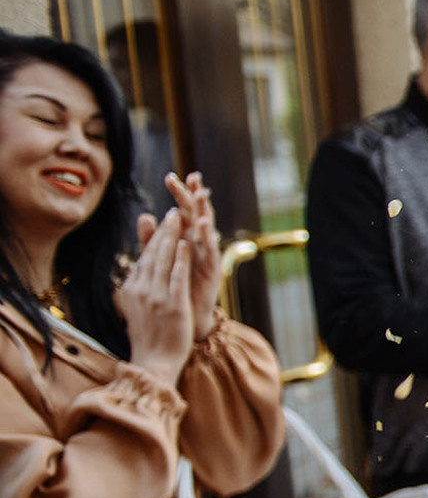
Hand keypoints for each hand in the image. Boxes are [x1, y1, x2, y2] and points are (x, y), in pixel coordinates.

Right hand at [115, 208, 194, 385]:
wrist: (153, 363)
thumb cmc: (149, 339)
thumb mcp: (137, 310)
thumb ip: (138, 290)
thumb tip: (136, 275)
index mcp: (132, 290)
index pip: (144, 258)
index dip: (154, 238)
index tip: (161, 222)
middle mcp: (141, 290)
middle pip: (153, 254)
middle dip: (163, 231)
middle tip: (172, 212)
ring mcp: (156, 297)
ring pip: (164, 260)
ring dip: (172, 237)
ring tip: (179, 218)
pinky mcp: (172, 304)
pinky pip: (177, 276)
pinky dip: (181, 258)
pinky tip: (187, 243)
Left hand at [163, 172, 221, 339]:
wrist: (186, 321)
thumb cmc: (176, 292)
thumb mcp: (162, 261)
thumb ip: (153, 239)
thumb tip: (145, 215)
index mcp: (186, 242)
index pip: (183, 212)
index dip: (180, 195)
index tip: (173, 175)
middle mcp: (199, 247)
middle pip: (197, 215)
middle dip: (194, 196)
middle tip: (193, 177)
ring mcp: (206, 258)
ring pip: (207, 230)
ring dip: (204, 211)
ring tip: (200, 193)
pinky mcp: (212, 271)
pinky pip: (209, 251)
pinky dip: (206, 237)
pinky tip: (201, 223)